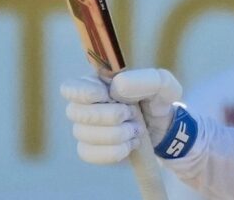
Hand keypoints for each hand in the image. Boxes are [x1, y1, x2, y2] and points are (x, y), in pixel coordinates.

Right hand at [61, 68, 183, 163]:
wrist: (163, 128)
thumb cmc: (158, 99)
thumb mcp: (162, 84)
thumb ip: (145, 79)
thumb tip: (116, 87)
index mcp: (96, 83)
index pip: (70, 87)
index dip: (86, 93)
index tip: (108, 96)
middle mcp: (84, 105)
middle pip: (76, 113)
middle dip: (111, 115)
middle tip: (133, 113)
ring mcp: (85, 129)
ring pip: (84, 135)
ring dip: (117, 133)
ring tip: (136, 129)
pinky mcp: (90, 149)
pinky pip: (90, 154)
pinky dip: (115, 151)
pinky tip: (130, 144)